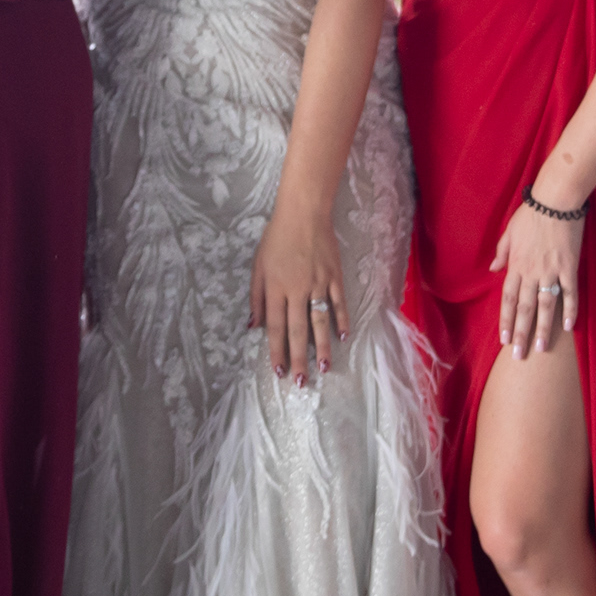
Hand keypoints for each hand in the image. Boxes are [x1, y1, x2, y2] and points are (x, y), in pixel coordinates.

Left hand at [251, 200, 349, 382]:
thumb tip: (253, 326)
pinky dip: (342, 321)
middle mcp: (297, 289)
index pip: (275, 327)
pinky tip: (343, 338)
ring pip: (320, 321)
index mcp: (275, 288)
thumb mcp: (258, 266)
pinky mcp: (335, 276)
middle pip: (297, 330)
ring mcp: (318, 284)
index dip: (276, 351)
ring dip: (321, 346)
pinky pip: (339, 303)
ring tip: (324, 368)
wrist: (304, 213)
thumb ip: (256, 297)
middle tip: (302, 382)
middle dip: (298, 358)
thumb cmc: (276, 239)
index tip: (279, 371)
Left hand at [489, 191, 584, 360]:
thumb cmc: (531, 213)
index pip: (508, 299)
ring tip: (540, 349)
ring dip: (542, 329)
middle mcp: (531, 271)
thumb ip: (502, 253)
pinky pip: (570, 292)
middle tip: (518, 356)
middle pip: (524, 308)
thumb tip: (493, 269)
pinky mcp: (569, 266)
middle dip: (520, 333)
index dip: (506, 320)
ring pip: (545, 305)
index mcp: (516, 264)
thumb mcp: (509, 231)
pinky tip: (569, 327)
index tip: (504, 340)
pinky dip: (570, 310)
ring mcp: (551, 270)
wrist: (555, 200)